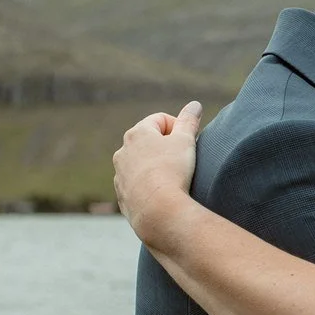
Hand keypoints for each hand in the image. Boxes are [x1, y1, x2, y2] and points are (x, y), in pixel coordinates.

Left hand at [112, 102, 202, 245]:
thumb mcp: (186, 141)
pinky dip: (149, 185)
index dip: (179, 128)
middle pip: (148, 141)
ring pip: (141, 163)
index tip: (189, 142)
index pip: (160, 120)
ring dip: (156, 166)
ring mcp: (120, 174)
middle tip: (183, 159)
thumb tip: (194, 104)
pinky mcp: (122, 194)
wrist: (157, 210)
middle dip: (166, 147)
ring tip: (173, 178)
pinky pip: (137, 184)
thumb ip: (189, 120)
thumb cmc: (172, 170)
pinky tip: (163, 193)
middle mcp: (122, 151)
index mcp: (137, 133)